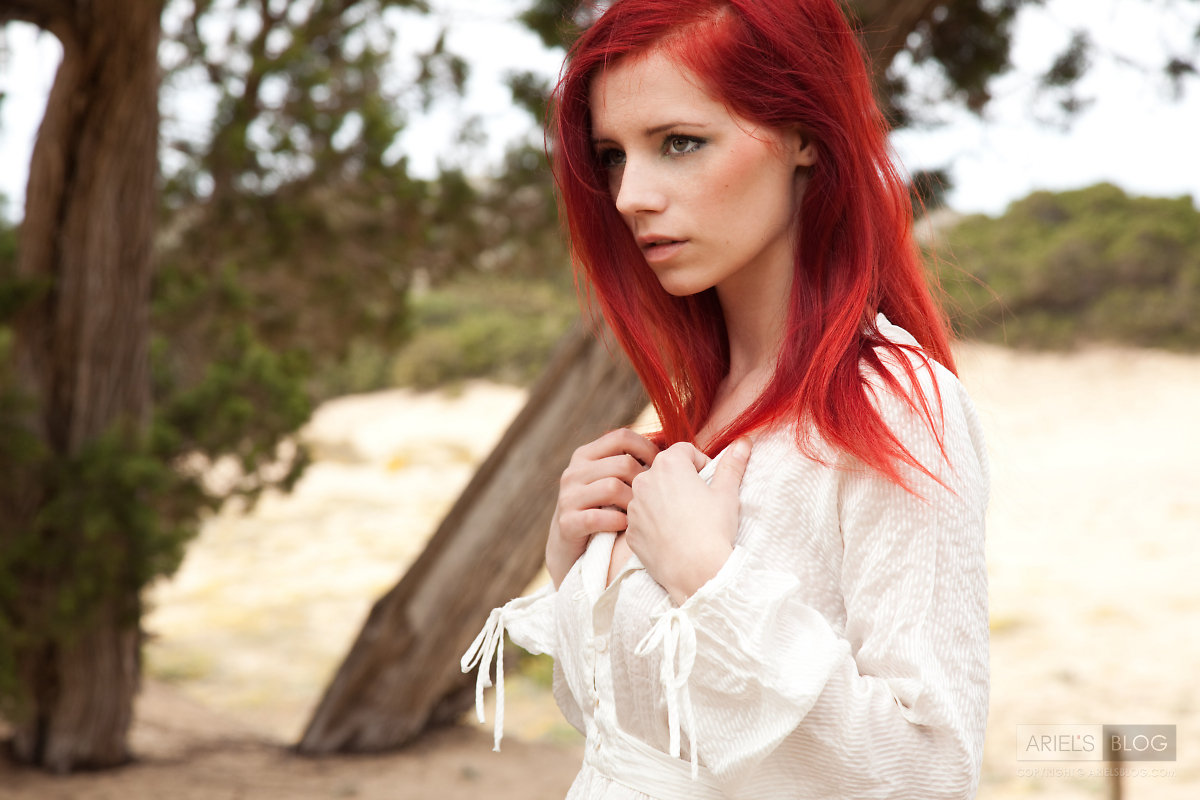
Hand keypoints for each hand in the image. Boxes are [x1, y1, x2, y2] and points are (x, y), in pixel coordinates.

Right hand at [546, 428, 659, 587]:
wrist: (573, 552)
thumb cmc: (605, 512)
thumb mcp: (612, 481)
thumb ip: (632, 464)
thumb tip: (676, 448)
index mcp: (585, 455)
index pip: (622, 437)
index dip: (647, 449)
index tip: (661, 468)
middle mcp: (573, 472)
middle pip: (622, 464)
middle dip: (644, 482)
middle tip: (655, 499)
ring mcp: (568, 497)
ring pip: (612, 488)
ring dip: (633, 504)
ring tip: (641, 514)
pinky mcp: (567, 522)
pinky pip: (599, 517)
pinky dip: (618, 522)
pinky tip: (626, 527)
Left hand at [626, 438, 751, 603]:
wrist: (695, 572)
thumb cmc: (713, 529)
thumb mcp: (727, 493)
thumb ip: (732, 464)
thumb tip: (744, 441)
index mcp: (669, 464)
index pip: (684, 451)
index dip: (700, 464)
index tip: (709, 483)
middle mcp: (645, 480)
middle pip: (665, 470)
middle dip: (681, 480)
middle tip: (699, 503)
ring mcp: (634, 506)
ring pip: (651, 494)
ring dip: (665, 500)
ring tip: (686, 521)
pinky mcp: (630, 530)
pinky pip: (643, 519)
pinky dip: (655, 523)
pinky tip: (673, 536)